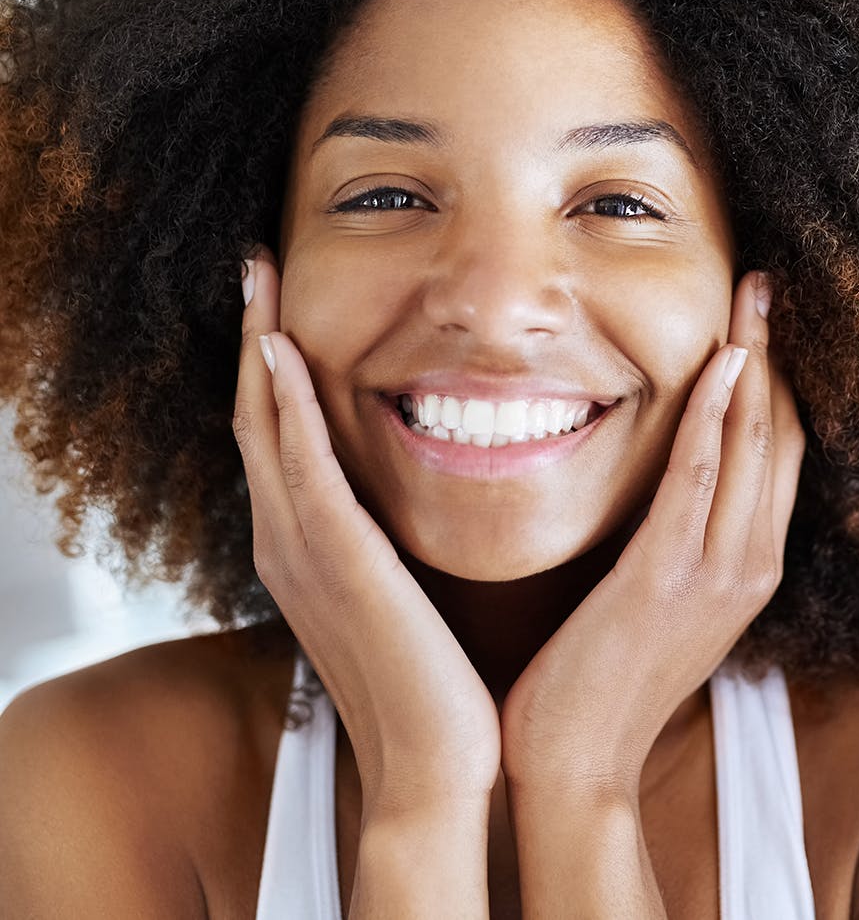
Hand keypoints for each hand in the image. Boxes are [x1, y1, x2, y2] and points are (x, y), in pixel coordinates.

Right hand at [233, 248, 500, 816]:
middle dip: (251, 338)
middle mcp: (286, 541)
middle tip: (255, 269)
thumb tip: (394, 498)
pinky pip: (303, 467)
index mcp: (301, 547)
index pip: (273, 436)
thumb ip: (377, 540)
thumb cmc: (426, 678)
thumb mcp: (393, 592)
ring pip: (264, 427)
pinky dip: (285, 407)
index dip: (266, 366)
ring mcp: (302, 550)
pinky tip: (280, 352)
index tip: (276, 306)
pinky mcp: (337, 560)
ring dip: (258, 349)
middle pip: (253, 416)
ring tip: (259, 282)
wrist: (434, 762)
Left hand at [499, 271, 805, 803]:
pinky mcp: (668, 575)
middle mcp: (750, 564)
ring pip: (753, 445)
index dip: (775, 384)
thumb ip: (676, 543)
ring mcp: (718, 572)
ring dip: (754, 364)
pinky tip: (720, 363)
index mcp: (747, 568)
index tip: (759, 325)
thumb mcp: (659, 601)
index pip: (777, 456)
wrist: (577, 759)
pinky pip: (701, 477)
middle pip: (780, 437)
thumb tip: (665, 487)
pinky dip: (716, 414)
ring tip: (753, 299)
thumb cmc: (603, 677)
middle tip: (765, 288)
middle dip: (776, 356)